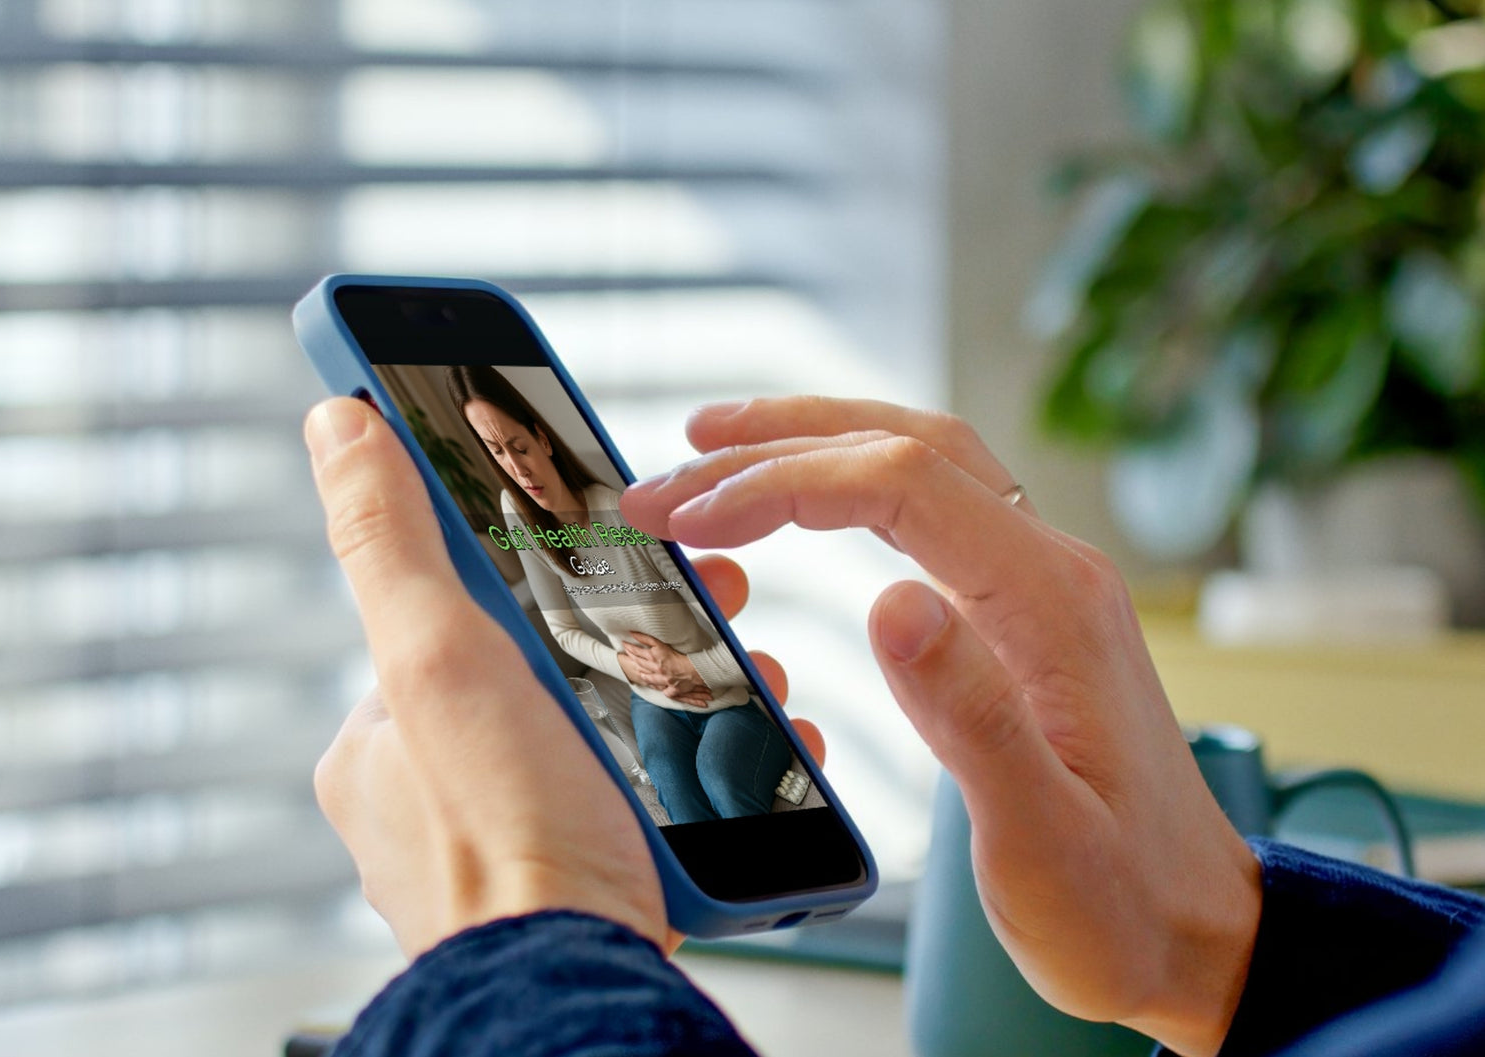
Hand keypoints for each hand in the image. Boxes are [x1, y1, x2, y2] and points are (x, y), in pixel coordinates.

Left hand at [304, 398, 819, 958]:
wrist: (584, 989)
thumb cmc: (505, 839)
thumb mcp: (436, 658)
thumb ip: (390, 540)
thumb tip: (338, 424)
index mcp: (385, 740)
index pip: (464, 614)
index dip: (546, 562)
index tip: (616, 535)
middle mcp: (440, 795)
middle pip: (552, 665)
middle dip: (640, 626)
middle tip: (713, 599)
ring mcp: (517, 837)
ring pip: (611, 729)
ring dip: (687, 692)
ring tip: (753, 671)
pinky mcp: (589, 876)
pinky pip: (648, 797)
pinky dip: (704, 766)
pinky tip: (749, 748)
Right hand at [621, 396, 1260, 1056]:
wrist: (1195, 933)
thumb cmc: (1119, 904)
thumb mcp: (1039, 837)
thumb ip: (970, 718)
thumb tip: (890, 602)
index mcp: (1052, 605)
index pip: (903, 484)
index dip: (784, 483)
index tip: (692, 515)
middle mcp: (1052, 570)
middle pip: (908, 445)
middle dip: (779, 444)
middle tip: (672, 472)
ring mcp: (1041, 585)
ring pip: (923, 461)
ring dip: (816, 441)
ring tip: (716, 445)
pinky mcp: (1024, 613)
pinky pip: (932, 510)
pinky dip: (853, 483)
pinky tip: (804, 496)